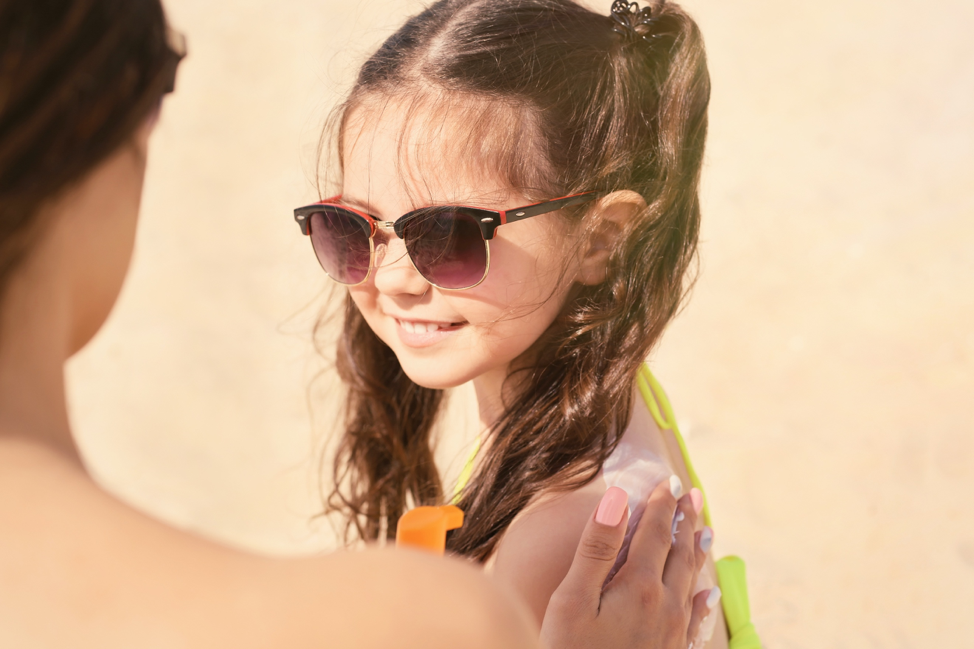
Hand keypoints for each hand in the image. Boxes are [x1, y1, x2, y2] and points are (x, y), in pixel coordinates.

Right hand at [539, 480, 713, 648]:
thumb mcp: (573, 599)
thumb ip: (597, 548)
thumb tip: (618, 498)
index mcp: (640, 586)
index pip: (656, 533)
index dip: (661, 505)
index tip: (667, 482)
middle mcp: (665, 606)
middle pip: (679, 553)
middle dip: (685, 521)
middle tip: (692, 495)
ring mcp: (672, 633)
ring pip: (690, 581)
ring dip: (696, 551)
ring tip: (705, 529)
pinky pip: (694, 619)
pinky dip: (702, 599)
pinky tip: (708, 593)